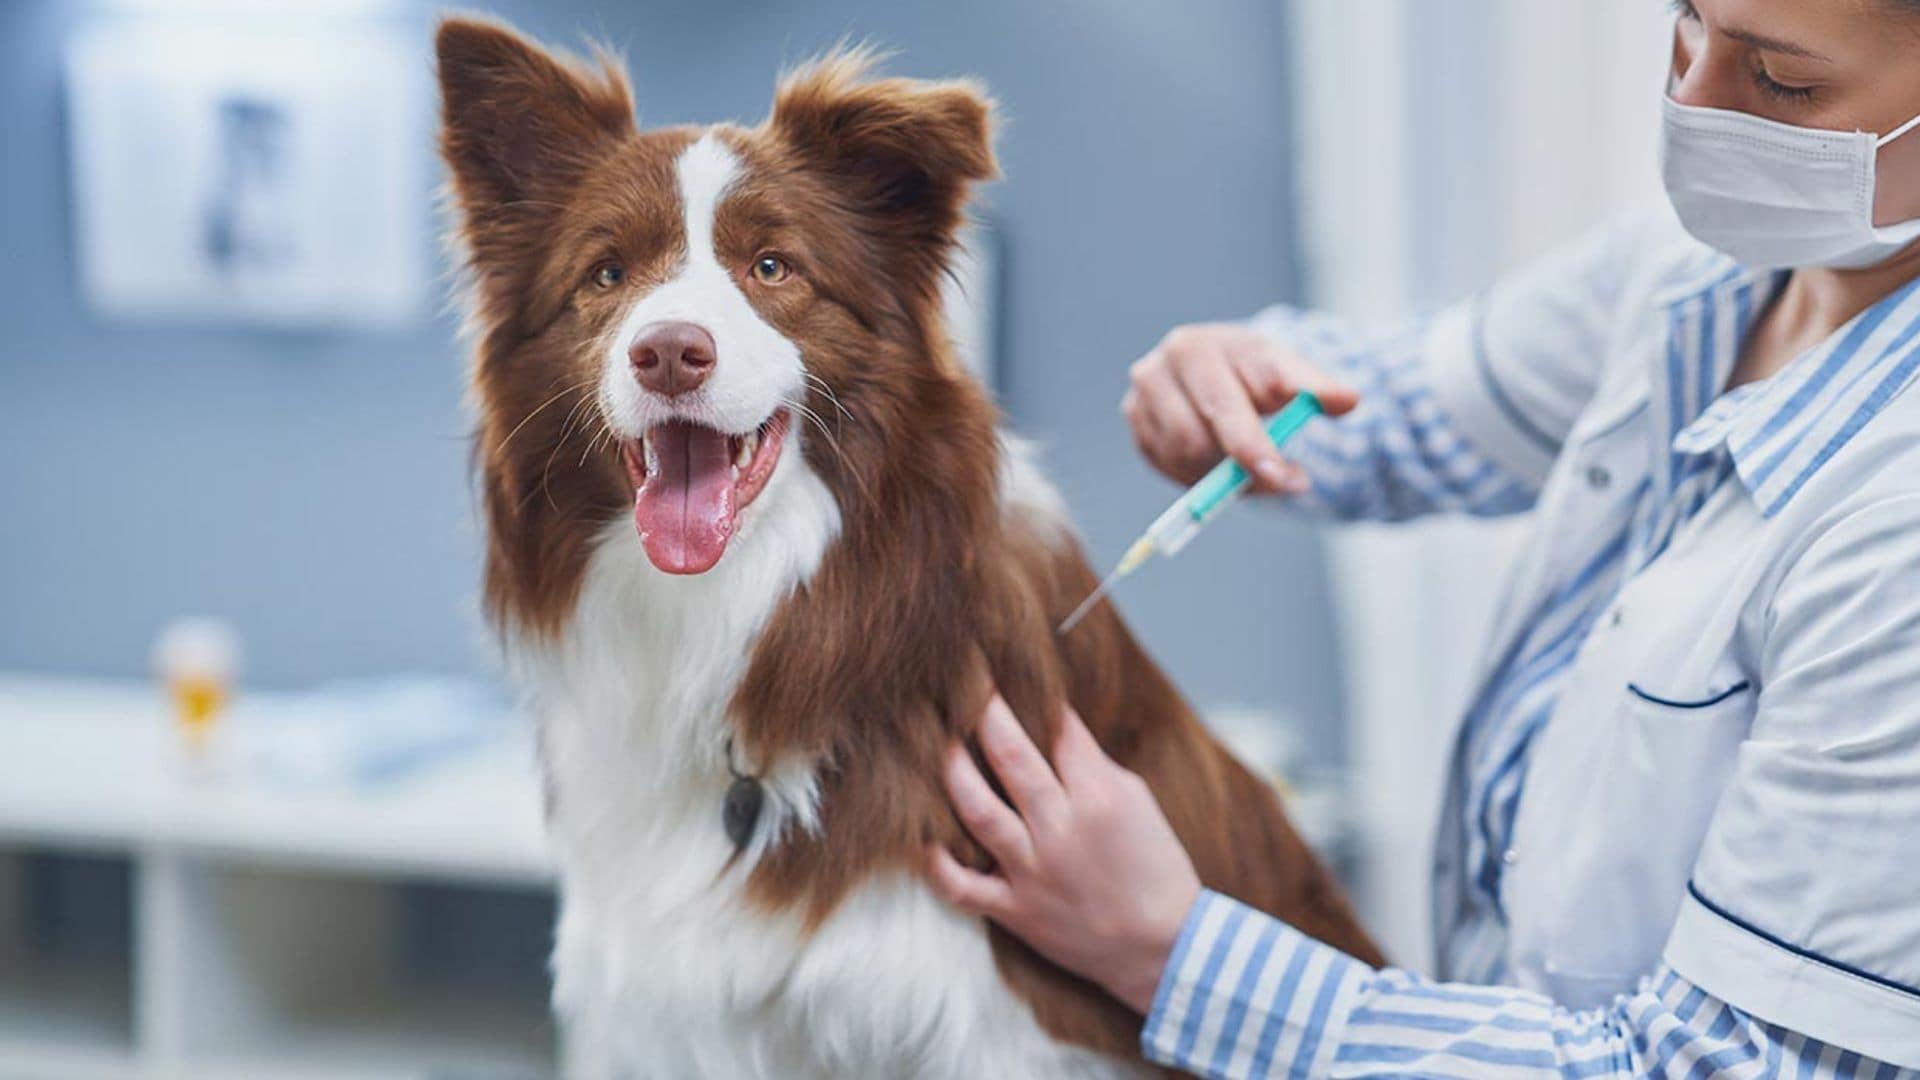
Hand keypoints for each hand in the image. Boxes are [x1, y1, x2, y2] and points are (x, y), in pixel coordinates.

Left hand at [926, 694, 1201, 1014]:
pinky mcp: (1015, 910)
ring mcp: (1033, 871)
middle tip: (963, 681)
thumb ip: (1092, 764)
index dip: (1033, 696)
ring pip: (978, 810)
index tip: (1007, 670)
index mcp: (1098, 796)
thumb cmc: (1155, 867)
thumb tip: (1051, 727)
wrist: (1163, 947)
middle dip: (984, 712)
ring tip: (939, 740)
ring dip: (954, 770)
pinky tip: (923, 837)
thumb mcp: (1137, 801)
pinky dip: (938, 864)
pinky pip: (962, 887)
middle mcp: (1061, 828)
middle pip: (1011, 756)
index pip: (1057, 729)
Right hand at [1122, 323, 1358, 493]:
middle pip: (1213, 421)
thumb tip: (1349, 400)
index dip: (1270, 436)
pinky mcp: (1134, 416)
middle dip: (1248, 459)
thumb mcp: (1290, 377)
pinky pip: (1167, 462)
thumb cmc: (1255, 378)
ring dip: (1219, 471)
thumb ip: (1317, 390)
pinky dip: (1193, 474)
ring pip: (1188, 449)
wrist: (1212, 369)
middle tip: (1278, 485)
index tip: (1287, 474)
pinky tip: (1211, 463)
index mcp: (1225, 338)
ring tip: (1242, 467)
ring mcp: (1149, 385)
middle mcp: (1179, 354)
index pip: (1253, 385)